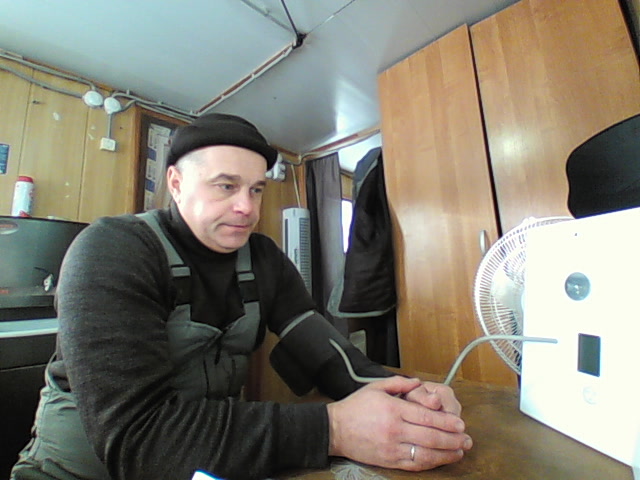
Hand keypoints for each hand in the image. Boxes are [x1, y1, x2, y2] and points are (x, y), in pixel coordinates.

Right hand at [326, 376, 471, 470]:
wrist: (335, 429)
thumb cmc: (355, 407)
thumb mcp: (375, 387)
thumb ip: (399, 383)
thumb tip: (418, 382)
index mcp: (393, 409)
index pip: (426, 417)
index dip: (446, 422)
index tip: (460, 424)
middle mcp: (394, 429)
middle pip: (431, 436)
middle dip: (452, 439)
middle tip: (467, 439)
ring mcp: (392, 447)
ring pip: (425, 453)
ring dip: (446, 454)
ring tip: (459, 451)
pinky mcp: (388, 460)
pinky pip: (413, 464)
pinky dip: (430, 463)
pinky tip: (440, 460)